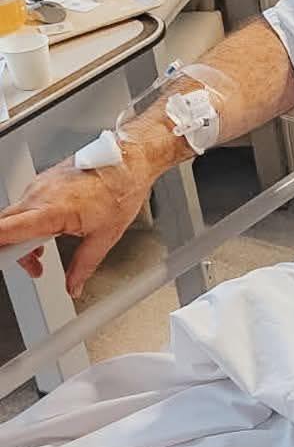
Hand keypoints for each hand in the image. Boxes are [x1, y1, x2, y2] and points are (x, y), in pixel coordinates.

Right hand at [0, 147, 151, 297]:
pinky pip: (25, 204)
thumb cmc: (121, 190)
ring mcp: (39, 185)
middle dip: (13, 251)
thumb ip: (83, 266)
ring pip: (14, 216)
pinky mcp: (43, 180)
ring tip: (44, 249)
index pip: (5, 230)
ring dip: (23, 236)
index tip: (3, 259)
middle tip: (35, 266)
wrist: (129, 161)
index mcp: (51, 210)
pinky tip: (50, 228)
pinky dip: (30, 221)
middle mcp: (39, 195)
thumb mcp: (105, 237)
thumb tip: (74, 286)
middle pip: (4, 227)